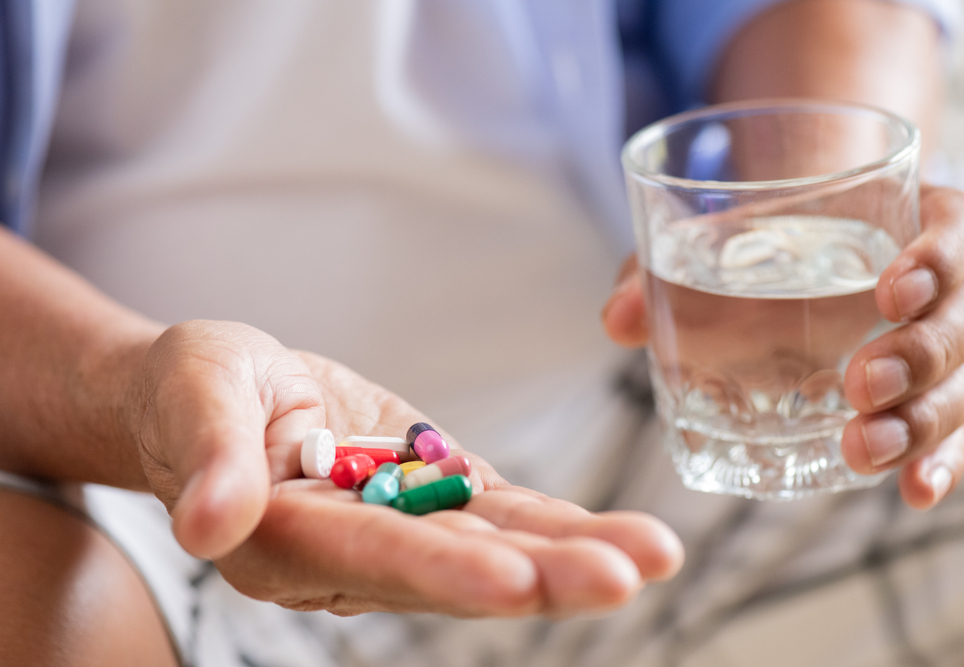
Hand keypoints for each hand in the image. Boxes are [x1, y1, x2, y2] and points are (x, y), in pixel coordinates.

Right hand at [132, 321, 683, 616]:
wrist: (224, 391)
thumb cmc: (190, 390)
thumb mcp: (194, 398)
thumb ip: (209, 458)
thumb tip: (208, 527)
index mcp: (287, 540)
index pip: (372, 557)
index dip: (443, 571)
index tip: (517, 582)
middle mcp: (354, 552)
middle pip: (455, 567)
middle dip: (542, 574)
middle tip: (625, 574)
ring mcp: (400, 526)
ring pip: (494, 544)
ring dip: (573, 553)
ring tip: (652, 555)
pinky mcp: (431, 493)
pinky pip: (500, 512)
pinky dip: (559, 525)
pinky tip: (621, 537)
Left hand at [602, 186, 963, 508]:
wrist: (782, 252)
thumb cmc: (754, 242)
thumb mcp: (702, 244)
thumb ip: (659, 269)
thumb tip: (618, 320)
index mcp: (907, 221)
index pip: (960, 227)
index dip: (942, 256)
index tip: (892, 290)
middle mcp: (940, 285)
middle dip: (923, 354)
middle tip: (860, 382)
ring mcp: (936, 344)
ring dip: (924, 420)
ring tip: (863, 447)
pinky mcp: (919, 397)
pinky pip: (947, 431)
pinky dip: (935, 461)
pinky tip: (909, 490)